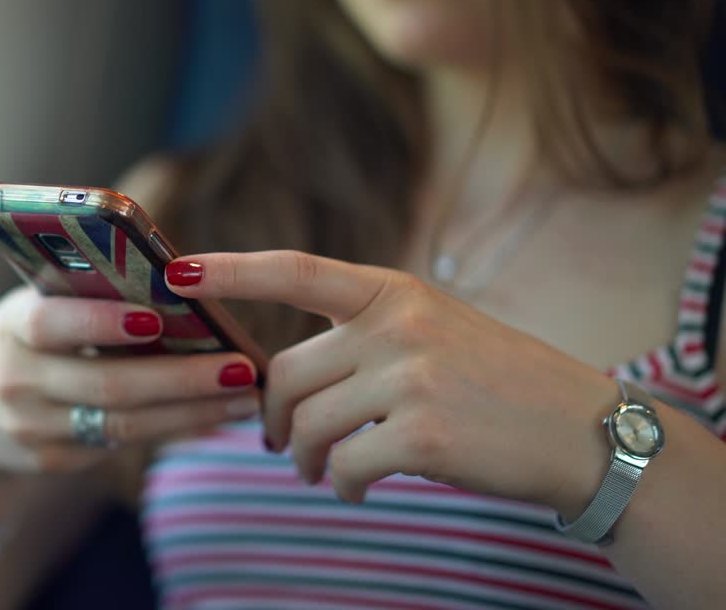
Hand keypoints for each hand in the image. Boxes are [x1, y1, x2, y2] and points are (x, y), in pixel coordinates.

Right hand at [0, 287, 260, 480]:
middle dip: (180, 377)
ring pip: (122, 426)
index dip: (101, 322)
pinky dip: (172, 430)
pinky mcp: (52, 462)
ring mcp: (32, 430)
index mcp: (12, 327)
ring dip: (190, 412)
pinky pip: (121, 448)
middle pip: (106, 385)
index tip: (157, 316)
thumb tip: (175, 283)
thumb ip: (83, 296)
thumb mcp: (32, 308)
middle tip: (238, 366)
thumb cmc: (20, 340)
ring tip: (244, 396)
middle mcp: (17, 382)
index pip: (53, 324)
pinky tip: (213, 417)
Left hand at [164, 251, 616, 516]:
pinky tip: (359, 489)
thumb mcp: (433, 328)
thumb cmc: (496, 381)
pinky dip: (343, 486)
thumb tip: (279, 376)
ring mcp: (411, 377)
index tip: (177, 273)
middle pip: (286, 372)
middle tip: (279, 443)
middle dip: (272, 415)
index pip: (295, 270)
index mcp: (393, 290)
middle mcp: (397, 324)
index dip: (230, 270)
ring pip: (309, 424)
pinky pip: (346, 466)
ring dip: (305, 458)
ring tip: (322, 471)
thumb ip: (362, 334)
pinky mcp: (422, 434)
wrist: (582, 430)